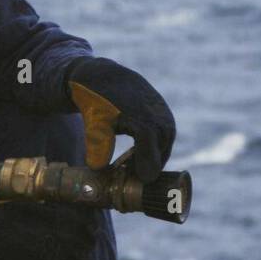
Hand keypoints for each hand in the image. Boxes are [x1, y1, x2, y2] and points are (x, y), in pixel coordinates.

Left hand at [67, 56, 174, 181]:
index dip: (147, 167)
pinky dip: (154, 148)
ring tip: (133, 169)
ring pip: (164, 145)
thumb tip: (98, 167)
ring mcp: (165, 116)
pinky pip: (164, 137)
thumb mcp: (94, 123)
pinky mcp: (166, 116)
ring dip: (152, 158)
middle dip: (148, 167)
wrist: (107, 78)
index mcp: (142, 120)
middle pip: (159, 151)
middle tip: (133, 181)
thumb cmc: (98, 102)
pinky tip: (138, 156)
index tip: (142, 180)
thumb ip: (98, 144)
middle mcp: (158, 117)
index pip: (150, 152)